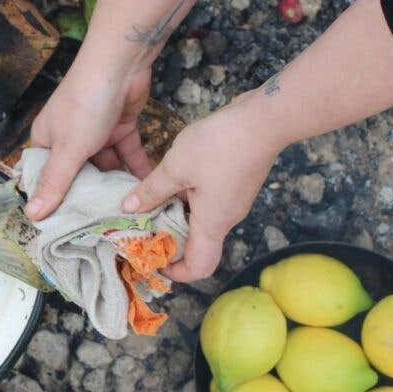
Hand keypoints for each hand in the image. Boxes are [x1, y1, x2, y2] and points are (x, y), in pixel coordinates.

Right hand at [26, 67, 153, 219]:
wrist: (120, 64)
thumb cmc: (85, 103)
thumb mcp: (68, 149)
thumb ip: (55, 183)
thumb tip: (33, 215)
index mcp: (46, 141)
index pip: (46, 177)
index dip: (54, 201)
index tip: (67, 227)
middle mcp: (69, 138)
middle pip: (78, 175)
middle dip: (91, 197)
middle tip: (104, 227)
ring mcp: (96, 133)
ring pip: (105, 167)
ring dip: (116, 186)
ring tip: (130, 213)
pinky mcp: (120, 127)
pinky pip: (127, 155)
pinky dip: (136, 169)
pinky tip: (148, 190)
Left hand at [121, 90, 281, 281]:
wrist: (264, 120)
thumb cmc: (220, 145)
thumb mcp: (175, 167)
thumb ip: (151, 190)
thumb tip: (128, 208)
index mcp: (212, 223)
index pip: (199, 267)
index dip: (176, 271)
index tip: (153, 260)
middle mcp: (225, 218)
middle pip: (197, 245)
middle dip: (169, 242)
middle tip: (141, 229)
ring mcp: (232, 200)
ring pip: (200, 220)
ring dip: (175, 216)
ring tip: (147, 203)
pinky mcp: (234, 184)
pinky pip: (207, 202)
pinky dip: (186, 199)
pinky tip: (168, 182)